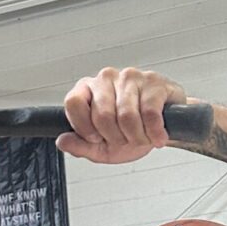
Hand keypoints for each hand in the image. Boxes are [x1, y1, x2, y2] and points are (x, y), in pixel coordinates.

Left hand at [58, 66, 186, 164]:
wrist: (163, 127)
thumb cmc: (131, 133)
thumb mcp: (101, 148)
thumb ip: (80, 146)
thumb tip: (62, 141)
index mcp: (88, 90)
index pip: (74, 102)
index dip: (83, 126)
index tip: (95, 138)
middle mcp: (106, 79)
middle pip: (102, 115)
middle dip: (115, 137)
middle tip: (124, 140)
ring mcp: (130, 77)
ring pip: (126, 116)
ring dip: (136, 137)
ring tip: (141, 137)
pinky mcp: (153, 82)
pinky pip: (149, 113)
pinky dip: (153, 132)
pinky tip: (156, 136)